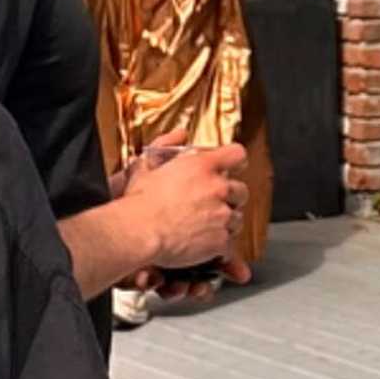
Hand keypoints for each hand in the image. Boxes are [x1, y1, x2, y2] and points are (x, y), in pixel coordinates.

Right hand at [121, 141, 241, 276]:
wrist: (138, 231)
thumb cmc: (139, 201)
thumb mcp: (146, 163)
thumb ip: (165, 144)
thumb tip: (179, 133)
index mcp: (202, 166)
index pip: (237, 155)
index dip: (236, 161)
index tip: (232, 167)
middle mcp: (217, 189)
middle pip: (241, 191)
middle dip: (230, 197)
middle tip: (213, 203)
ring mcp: (221, 215)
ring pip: (237, 219)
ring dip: (225, 222)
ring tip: (205, 227)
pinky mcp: (220, 241)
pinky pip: (229, 243)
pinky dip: (219, 245)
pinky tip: (203, 244)